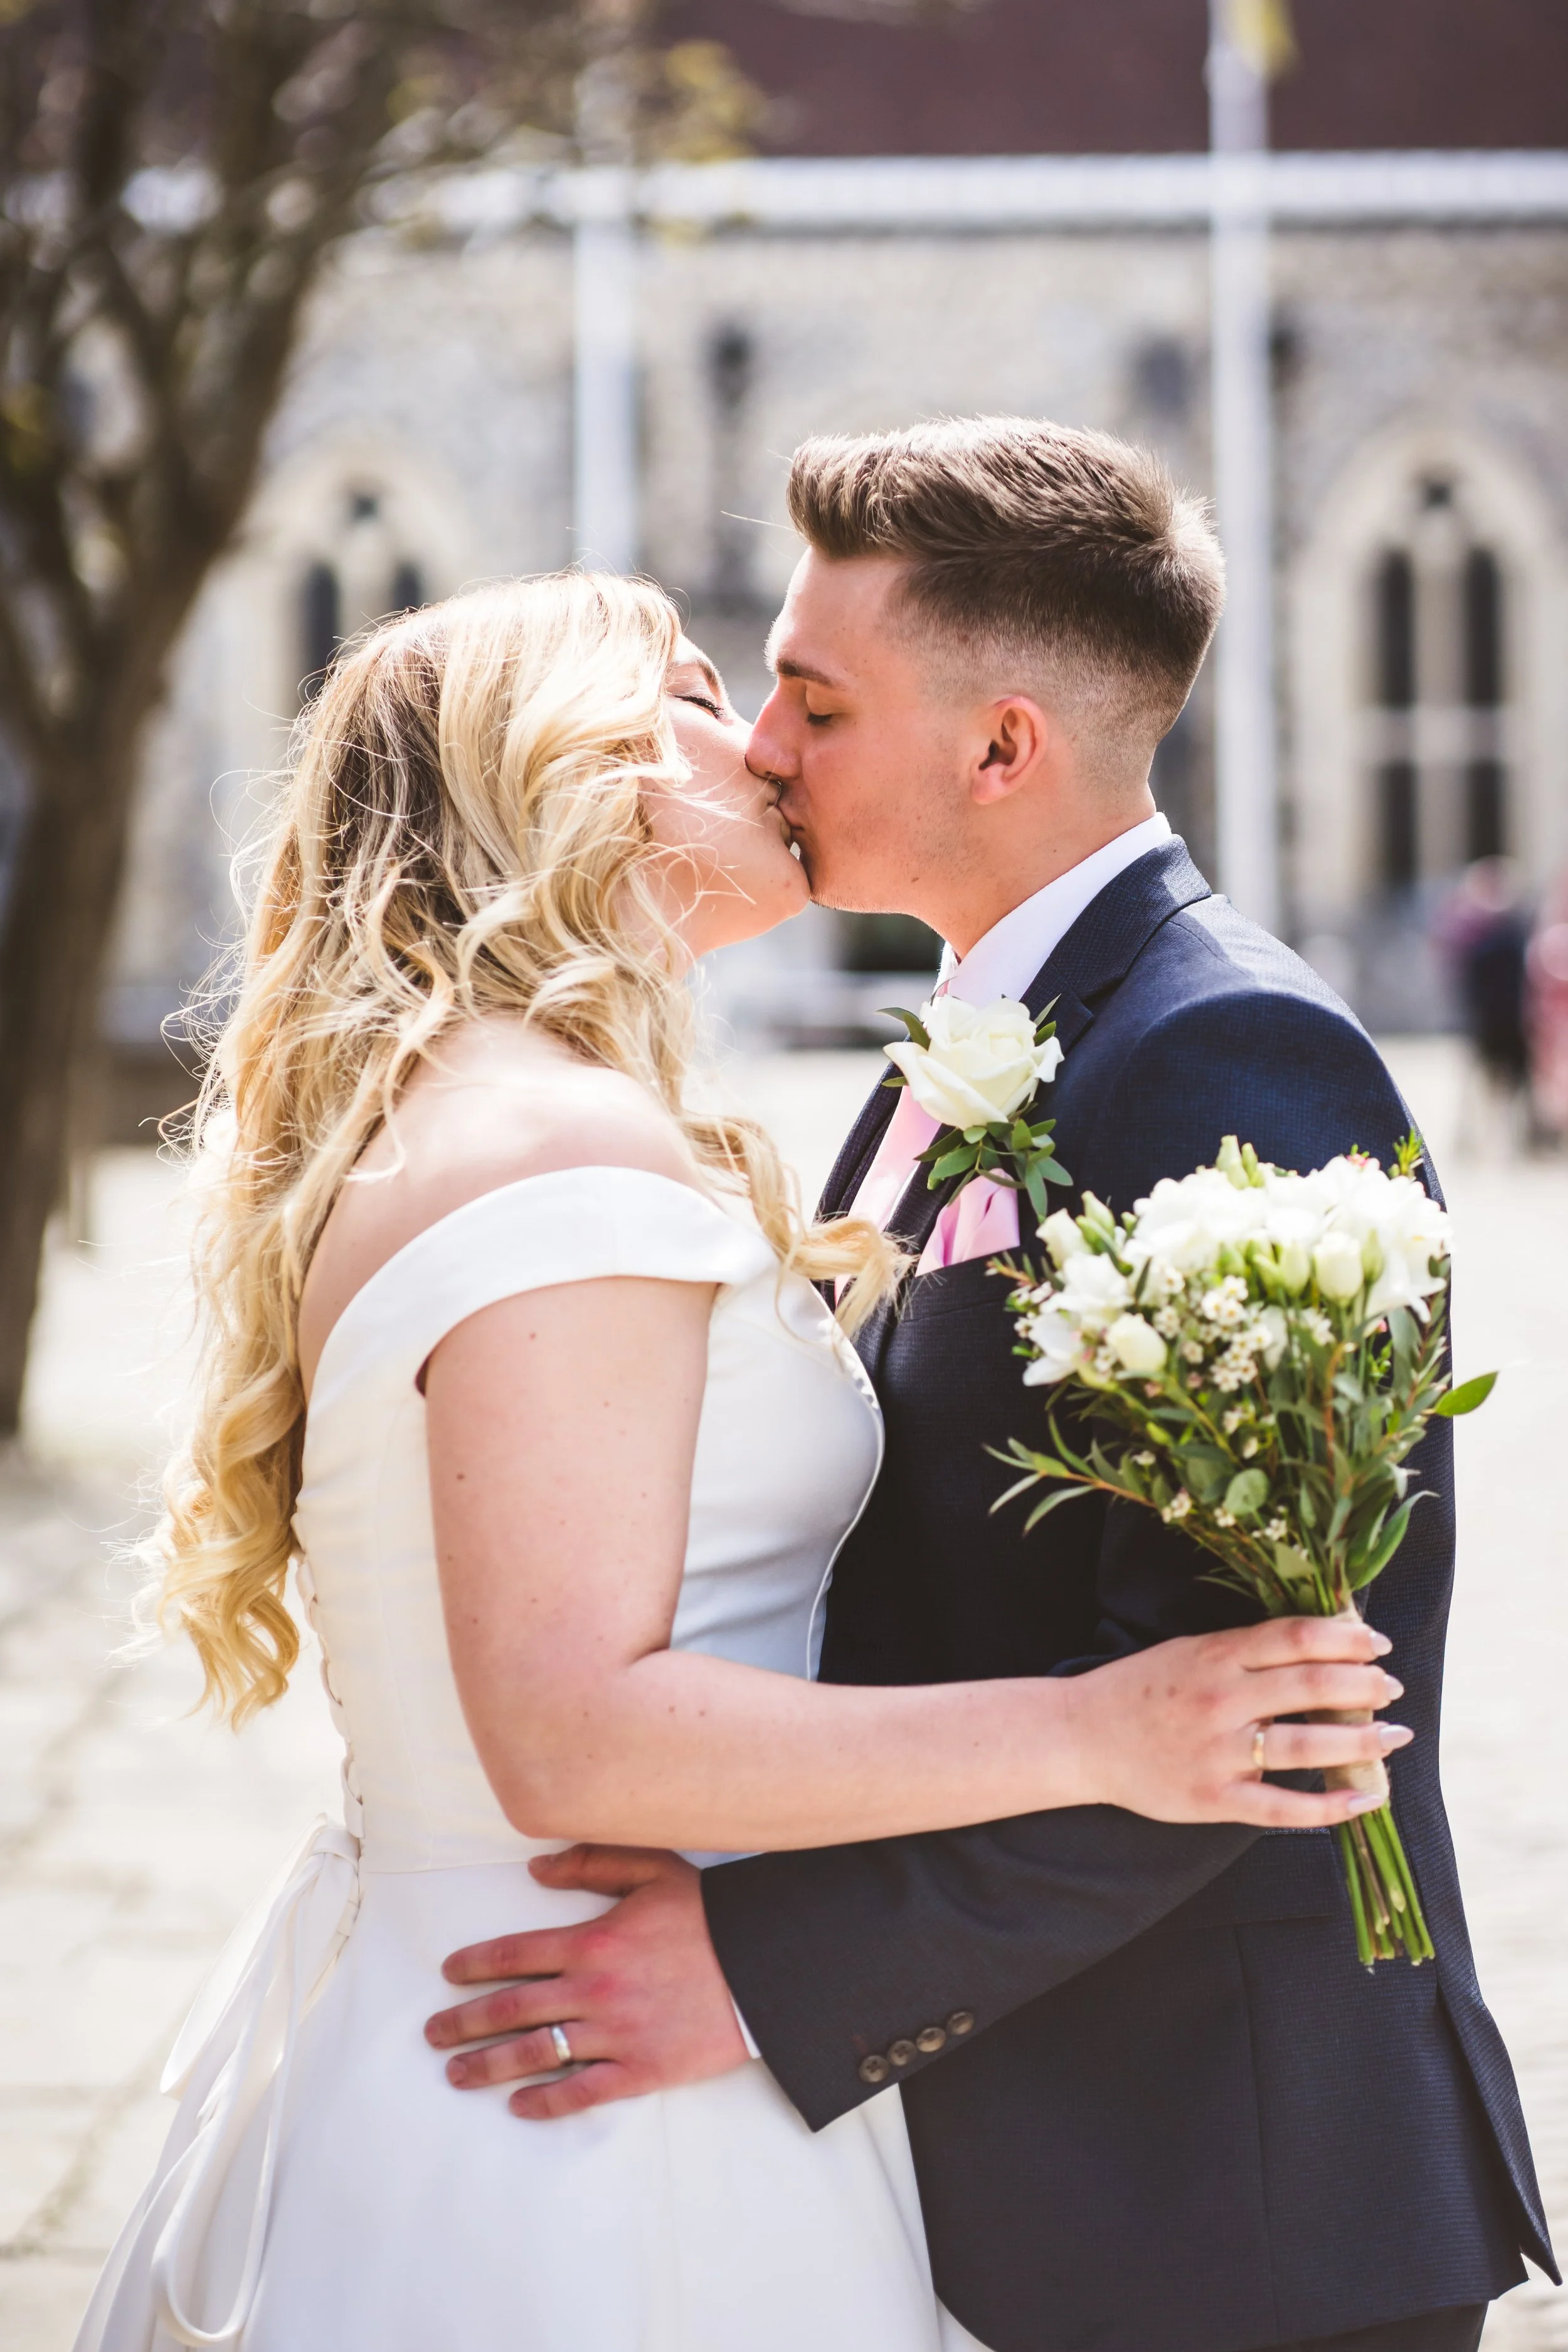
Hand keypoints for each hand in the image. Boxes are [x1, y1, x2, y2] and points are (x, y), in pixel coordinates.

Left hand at [423, 1845, 749, 2118]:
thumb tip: (536, 1868)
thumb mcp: (652, 1869)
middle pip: (511, 2009)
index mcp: (592, 1941)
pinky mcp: (640, 2070)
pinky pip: (582, 2092)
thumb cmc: (708, 1916)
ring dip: (489, 2065)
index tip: (448, 1975)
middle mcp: (594, 1990)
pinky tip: (520, 2106)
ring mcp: (615, 2035)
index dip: (475, 1964)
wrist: (763, 1967)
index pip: (515, 1954)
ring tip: (457, 2073)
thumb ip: (591, 1863)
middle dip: (464, 2022)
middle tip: (434, 2033)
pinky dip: (546, 2103)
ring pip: (535, 2054)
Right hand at [1069, 1614, 1411, 1826]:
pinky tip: (1367, 1800)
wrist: (1081, 1737)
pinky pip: (1284, 1808)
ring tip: (1394, 1735)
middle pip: (1313, 1685)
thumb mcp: (1189, 1650)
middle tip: (1392, 1689)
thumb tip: (1318, 1646)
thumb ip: (1246, 1649)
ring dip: (1363, 1740)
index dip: (1348, 1639)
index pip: (1297, 1637)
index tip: (1379, 1645)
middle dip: (1365, 1685)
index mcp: (1215, 1655)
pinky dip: (1332, 1807)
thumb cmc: (1141, 1689)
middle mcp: (1221, 1700)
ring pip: (1308, 1745)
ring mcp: (1218, 1753)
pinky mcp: (1213, 1799)